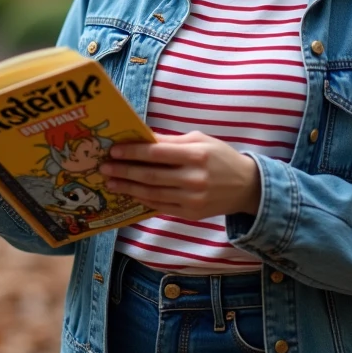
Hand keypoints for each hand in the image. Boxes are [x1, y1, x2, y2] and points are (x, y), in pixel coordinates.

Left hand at [100, 131, 261, 219]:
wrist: (246, 186)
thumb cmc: (221, 157)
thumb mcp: (200, 140)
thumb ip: (171, 141)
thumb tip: (142, 138)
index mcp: (196, 155)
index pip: (157, 153)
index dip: (133, 152)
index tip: (114, 150)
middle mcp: (193, 178)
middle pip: (150, 175)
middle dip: (124, 171)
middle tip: (104, 168)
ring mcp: (192, 198)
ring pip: (152, 193)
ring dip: (128, 187)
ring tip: (111, 182)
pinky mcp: (191, 214)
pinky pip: (160, 206)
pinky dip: (143, 199)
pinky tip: (130, 193)